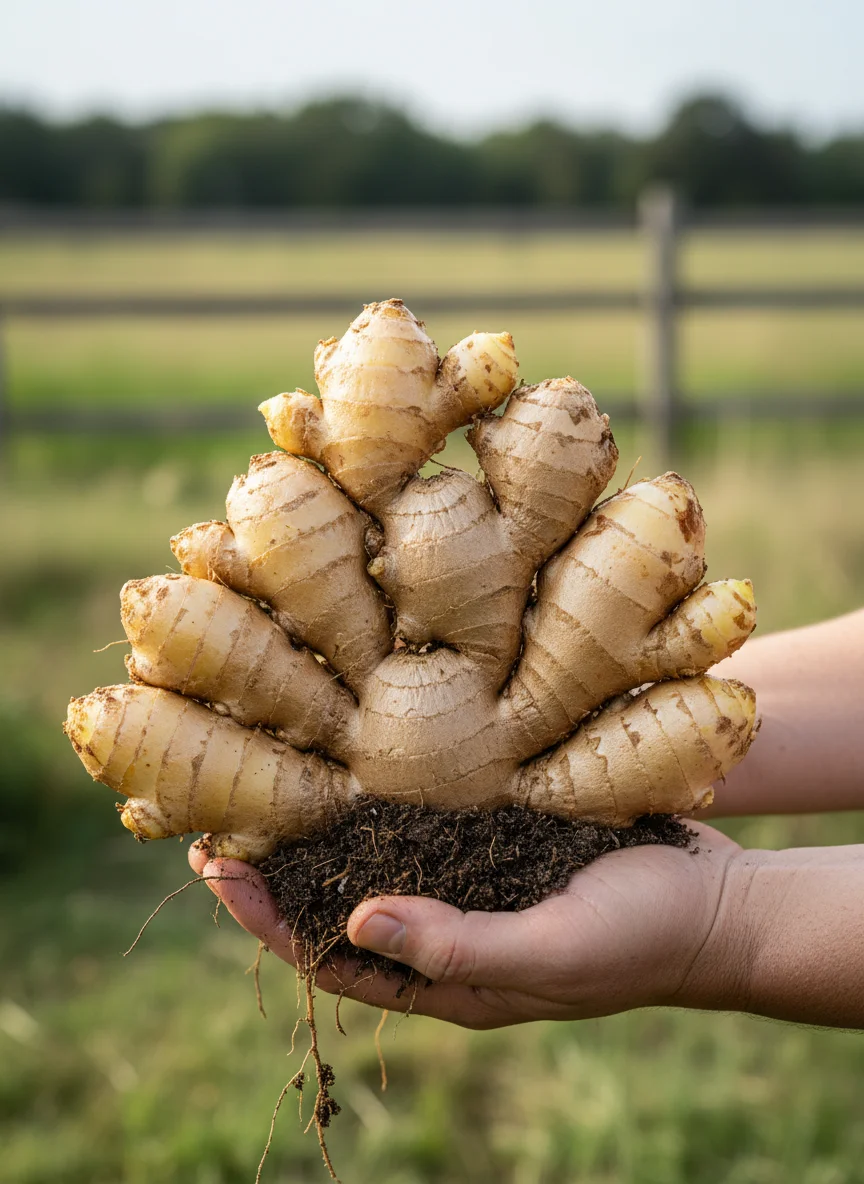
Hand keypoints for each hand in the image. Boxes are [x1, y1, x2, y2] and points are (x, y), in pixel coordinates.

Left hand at [188, 822, 747, 1028]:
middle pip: (339, 910)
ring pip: (376, 864)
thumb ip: (455, 947)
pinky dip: (381, 805)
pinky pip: (424, 830)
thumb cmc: (637, 936)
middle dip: (276, 875)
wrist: (714, 903)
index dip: (267, 921)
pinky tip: (358, 766)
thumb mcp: (550, 953)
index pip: (333, 959)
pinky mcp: (499, 845)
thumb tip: (352, 922)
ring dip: (321, 834)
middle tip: (219, 823)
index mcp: (449, 978)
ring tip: (270, 786)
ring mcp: (473, 887)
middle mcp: (448, 933)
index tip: (214, 872)